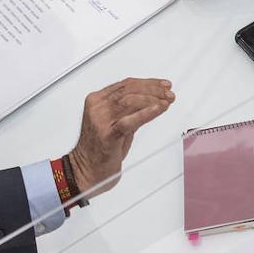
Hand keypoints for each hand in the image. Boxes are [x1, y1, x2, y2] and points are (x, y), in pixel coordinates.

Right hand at [67, 78, 174, 198]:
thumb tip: (152, 99)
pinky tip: (158, 109)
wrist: (85, 170)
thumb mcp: (114, 122)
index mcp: (96, 100)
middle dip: (154, 90)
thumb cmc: (99, 148)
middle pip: (129, 90)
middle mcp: (97, 107)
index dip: (148, 82)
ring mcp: (100, 120)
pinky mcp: (107, 135)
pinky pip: (129, 120)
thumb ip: (129, 110)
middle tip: (168, 94)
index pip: (126, 84)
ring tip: (166, 102)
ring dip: (153, 99)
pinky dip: (147, 113)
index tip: (163, 84)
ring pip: (130, 101)